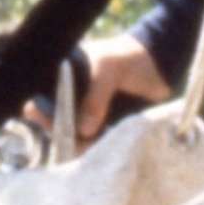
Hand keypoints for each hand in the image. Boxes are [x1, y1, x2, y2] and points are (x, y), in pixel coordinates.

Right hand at [24, 32, 171, 146]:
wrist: (163, 65)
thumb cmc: (131, 57)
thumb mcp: (109, 69)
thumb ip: (96, 97)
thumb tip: (84, 130)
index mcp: (64, 73)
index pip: (40, 96)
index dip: (41, 111)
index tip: (54, 123)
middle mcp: (72, 93)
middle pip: (53, 120)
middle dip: (61, 132)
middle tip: (76, 139)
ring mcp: (87, 110)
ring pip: (72, 134)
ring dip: (77, 143)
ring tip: (90, 145)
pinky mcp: (103, 125)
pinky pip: (91, 141)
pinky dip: (93, 147)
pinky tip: (100, 145)